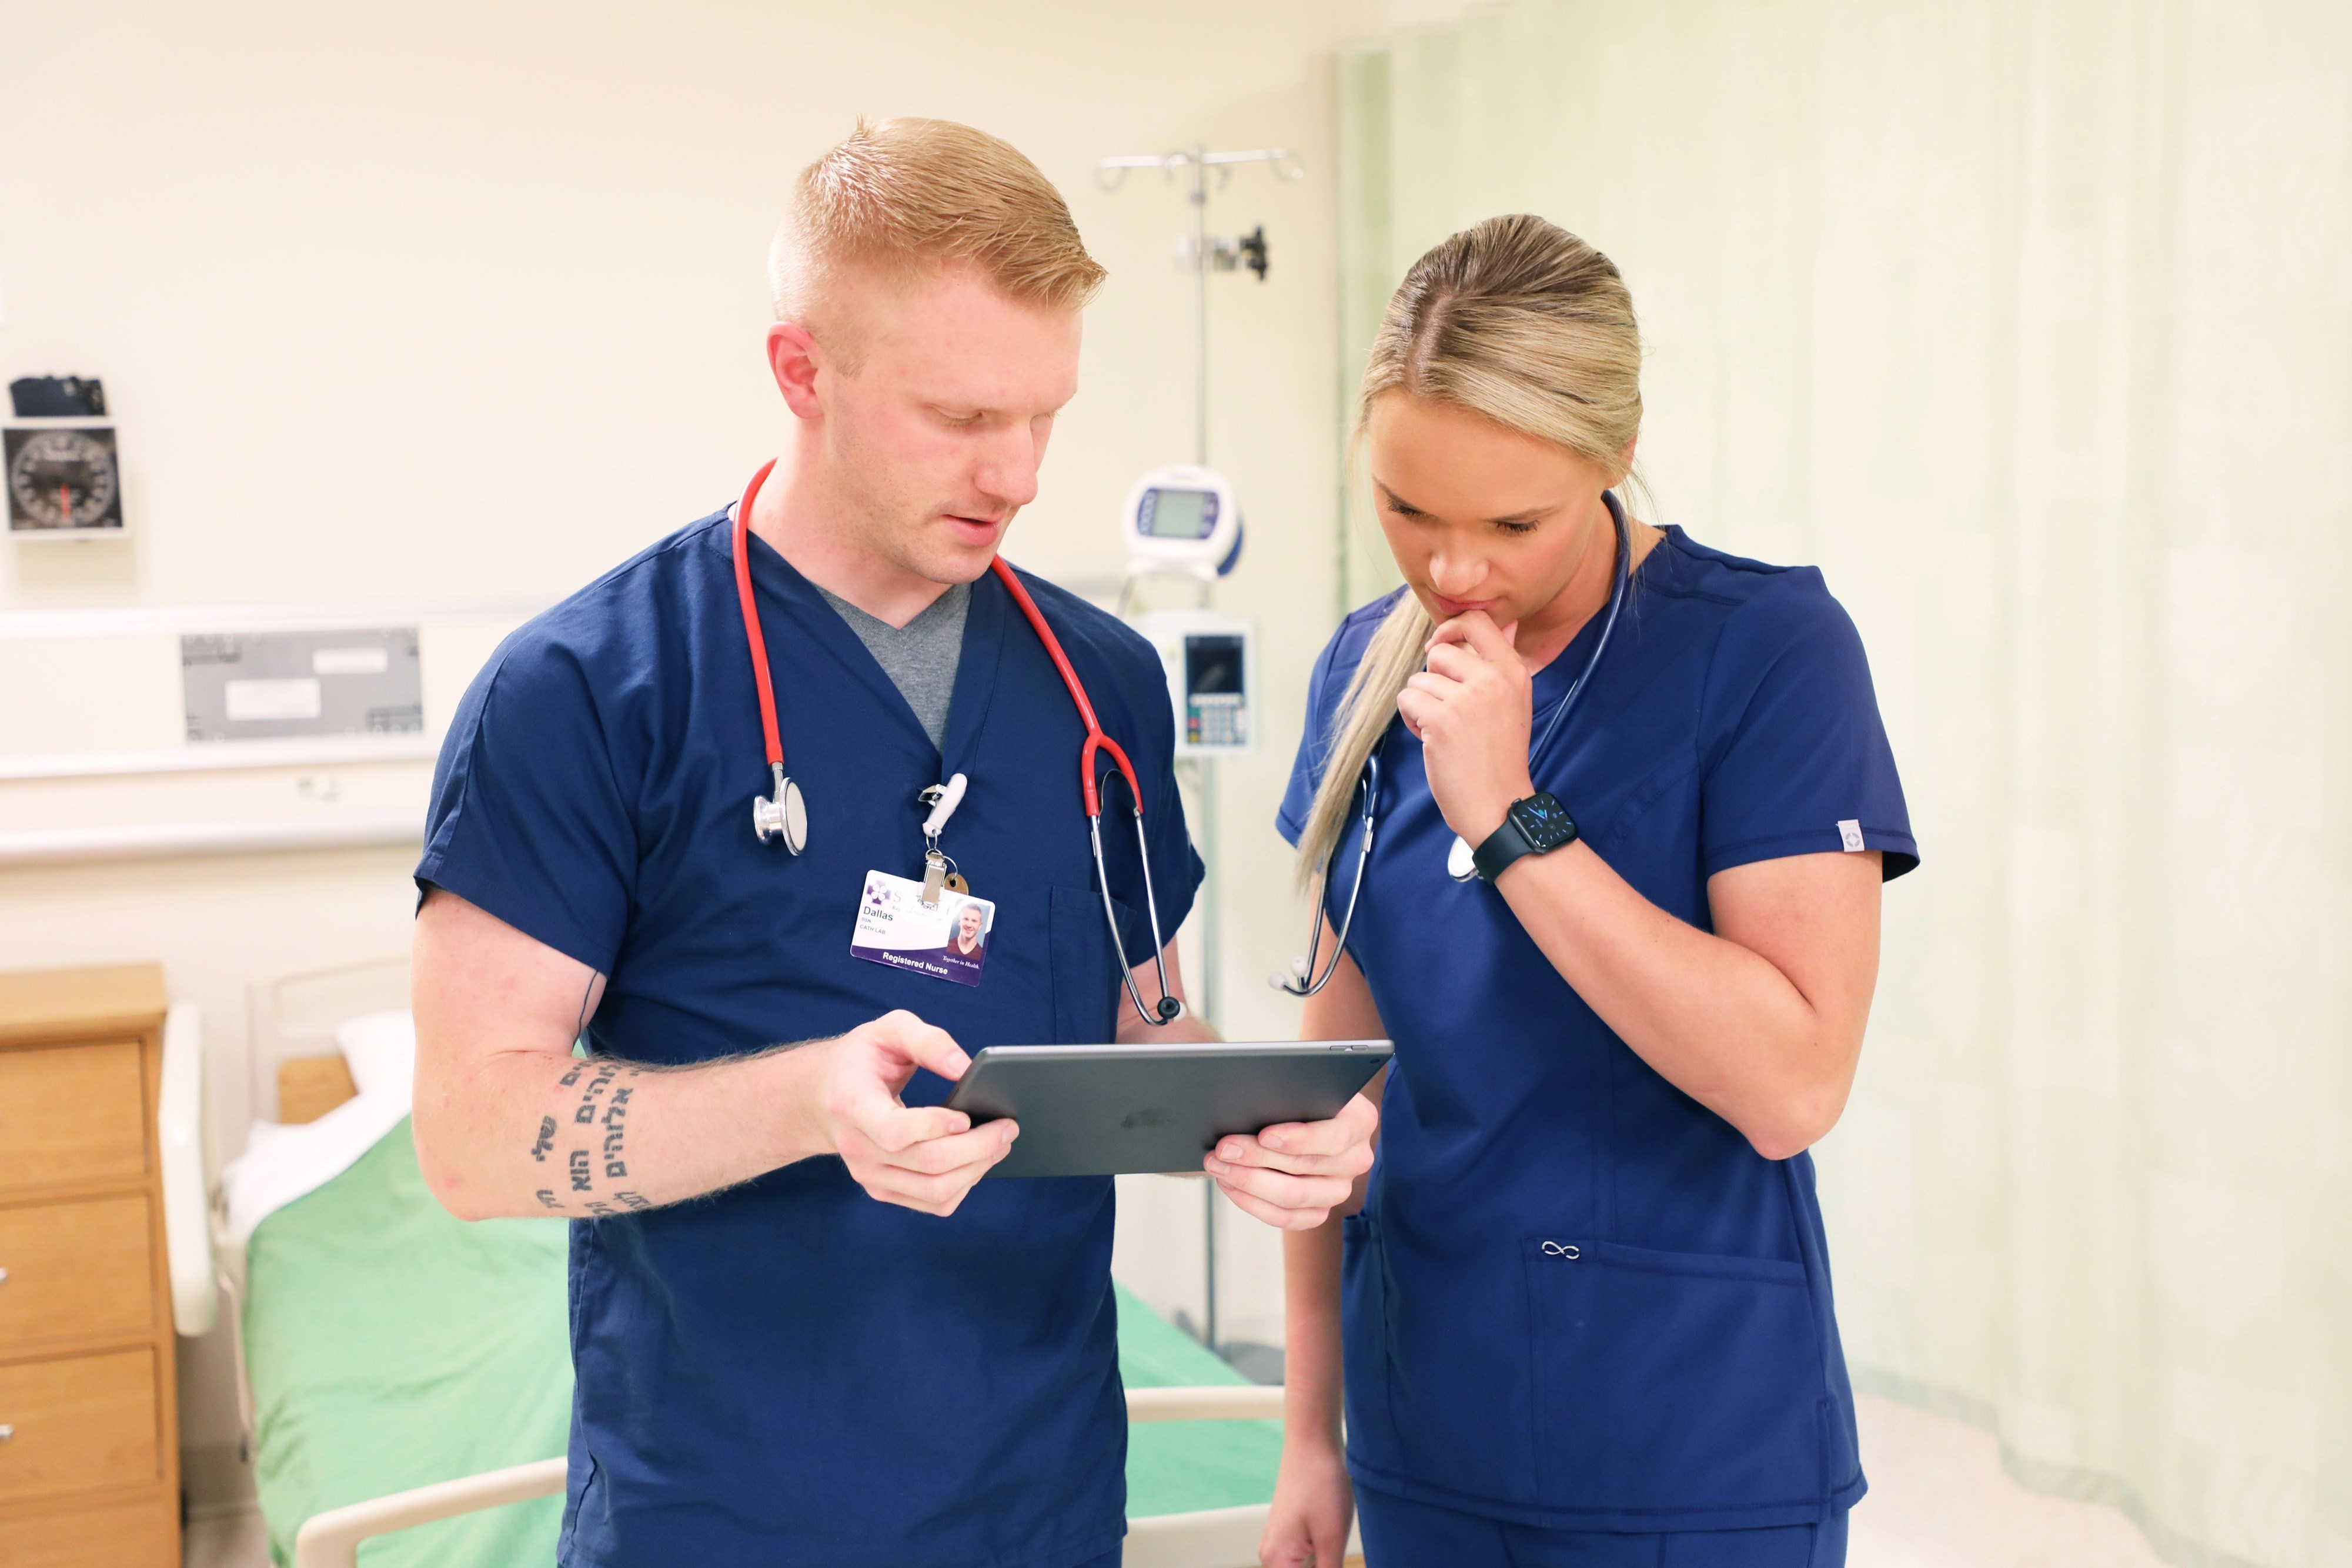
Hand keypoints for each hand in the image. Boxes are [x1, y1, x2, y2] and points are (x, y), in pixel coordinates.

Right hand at [792, 1010, 1015, 1215]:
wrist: (823, 1095)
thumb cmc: (862, 1058)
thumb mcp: (889, 1029)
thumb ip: (928, 1040)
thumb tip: (966, 1067)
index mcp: (853, 1104)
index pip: (895, 1132)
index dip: (936, 1127)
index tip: (967, 1114)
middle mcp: (858, 1147)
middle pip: (928, 1164)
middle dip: (978, 1147)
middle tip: (1008, 1127)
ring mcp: (869, 1174)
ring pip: (935, 1191)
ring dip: (978, 1170)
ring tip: (1000, 1144)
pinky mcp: (882, 1189)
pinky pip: (932, 1203)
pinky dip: (964, 1186)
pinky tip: (977, 1161)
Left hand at [1203, 1094, 1377, 1230]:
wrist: (1305, 1112)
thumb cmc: (1301, 1091)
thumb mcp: (1303, 1080)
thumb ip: (1290, 1088)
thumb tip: (1255, 1098)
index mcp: (1360, 1120)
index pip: (1333, 1136)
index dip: (1298, 1139)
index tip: (1264, 1135)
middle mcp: (1356, 1158)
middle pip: (1305, 1167)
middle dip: (1257, 1157)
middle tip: (1223, 1148)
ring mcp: (1339, 1189)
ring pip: (1293, 1198)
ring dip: (1248, 1181)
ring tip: (1218, 1165)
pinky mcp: (1319, 1210)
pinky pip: (1286, 1218)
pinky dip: (1252, 1202)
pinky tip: (1230, 1184)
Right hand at [1260, 1433, 1354, 1566]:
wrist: (1314, 1443)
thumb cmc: (1321, 1485)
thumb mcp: (1331, 1539)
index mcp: (1276, 1561)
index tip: (1335, 1561)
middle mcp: (1273, 1556)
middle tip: (1339, 1554)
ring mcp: (1283, 1544)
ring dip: (1327, 1565)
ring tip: (1336, 1542)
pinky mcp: (1294, 1535)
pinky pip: (1308, 1561)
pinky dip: (1325, 1562)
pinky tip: (1337, 1547)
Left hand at [1396, 611, 1535, 844]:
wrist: (1498, 804)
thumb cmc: (1500, 756)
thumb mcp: (1513, 702)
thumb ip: (1501, 664)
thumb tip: (1506, 623)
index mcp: (1514, 671)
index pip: (1478, 621)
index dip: (1450, 628)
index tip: (1440, 646)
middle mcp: (1493, 679)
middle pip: (1439, 652)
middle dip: (1432, 680)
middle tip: (1448, 711)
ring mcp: (1467, 699)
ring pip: (1418, 680)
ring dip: (1422, 705)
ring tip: (1445, 732)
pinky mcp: (1441, 720)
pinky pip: (1407, 700)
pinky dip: (1412, 721)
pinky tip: (1433, 740)